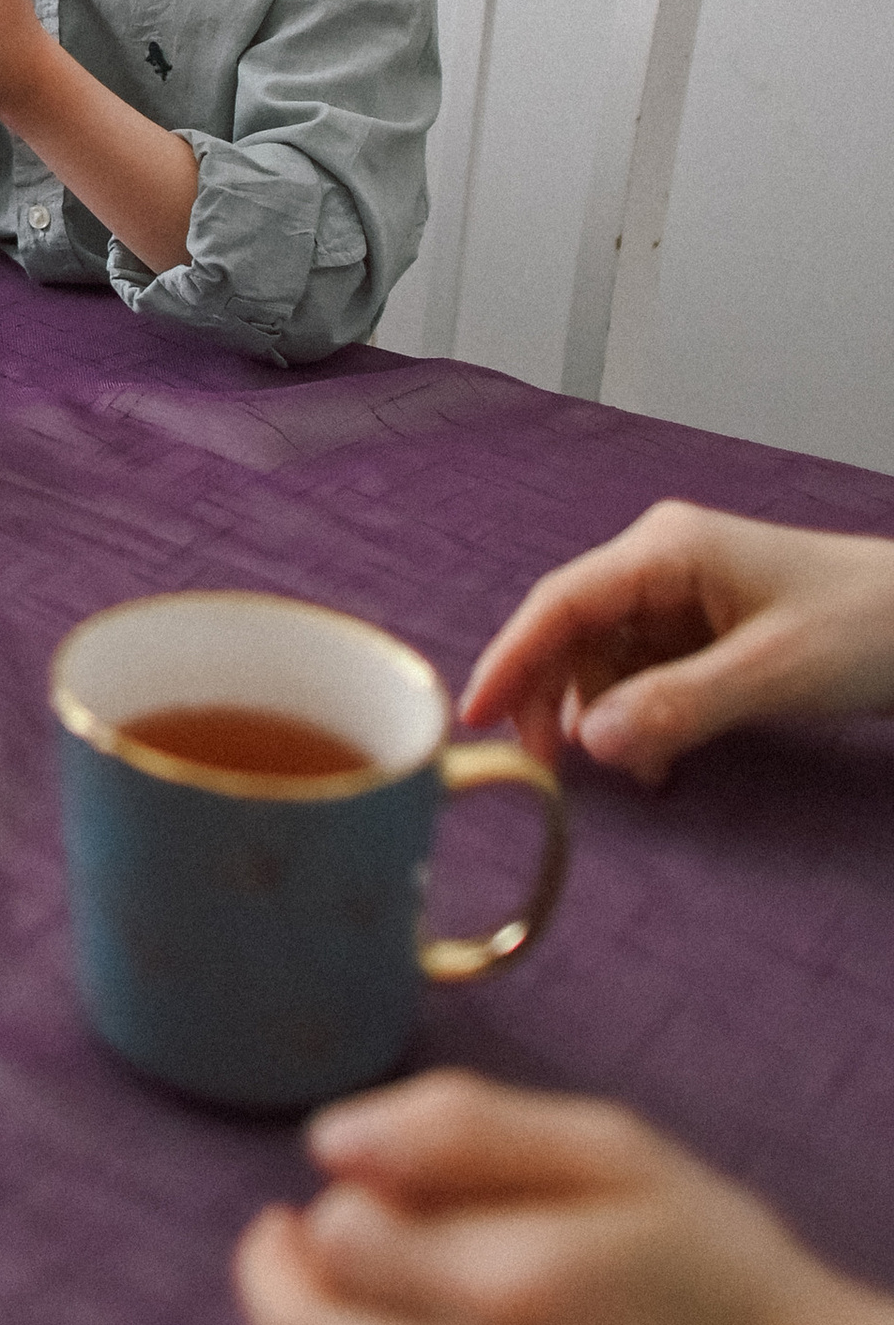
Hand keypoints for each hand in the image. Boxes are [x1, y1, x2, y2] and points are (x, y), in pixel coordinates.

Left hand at [234, 1070, 893, 1324]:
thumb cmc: (730, 1280)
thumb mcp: (620, 1154)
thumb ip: (463, 1126)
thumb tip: (329, 1143)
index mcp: (518, 1291)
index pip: (339, 1235)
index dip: (337, 1199)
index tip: (363, 1194)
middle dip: (273, 1274)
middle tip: (290, 1243)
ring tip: (325, 1324)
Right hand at [459, 502, 893, 786]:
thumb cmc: (869, 628)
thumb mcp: (772, 674)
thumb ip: (675, 705)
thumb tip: (585, 740)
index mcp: (666, 549)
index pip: (560, 601)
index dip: (510, 659)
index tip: (471, 718)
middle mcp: (662, 562)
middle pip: (571, 629)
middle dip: (553, 698)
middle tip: (548, 772)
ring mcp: (683, 594)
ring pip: (604, 657)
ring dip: (603, 716)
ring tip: (631, 775)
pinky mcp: (704, 627)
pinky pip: (643, 673)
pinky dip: (639, 718)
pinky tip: (659, 760)